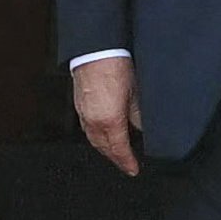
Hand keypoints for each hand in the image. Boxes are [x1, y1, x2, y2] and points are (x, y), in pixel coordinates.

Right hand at [72, 57, 143, 176]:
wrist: (96, 50)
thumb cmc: (115, 66)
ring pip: (93, 139)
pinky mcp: (79, 105)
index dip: (127, 162)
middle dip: (115, 158)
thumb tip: (141, 127)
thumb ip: (138, 115)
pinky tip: (102, 133)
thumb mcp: (136, 93)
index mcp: (110, 121)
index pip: (119, 150)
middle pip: (104, 148)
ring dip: (105, 148)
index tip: (133, 169)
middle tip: (125, 164)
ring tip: (115, 152)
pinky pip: (87, 128)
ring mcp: (84, 113)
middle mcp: (94, 121)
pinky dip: (96, 135)